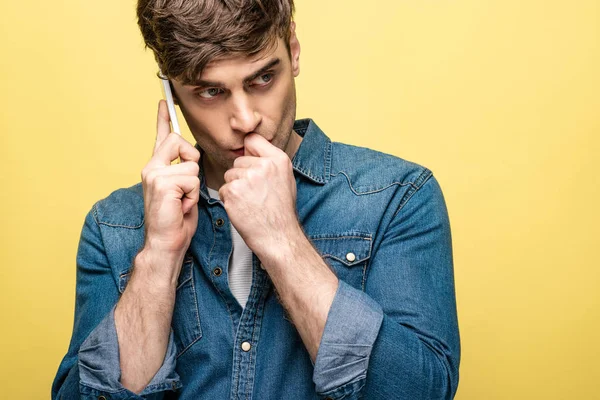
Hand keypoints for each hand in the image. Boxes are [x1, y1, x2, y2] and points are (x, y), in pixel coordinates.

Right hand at [140, 100, 200, 278]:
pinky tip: (181, 206)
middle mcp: (151, 167)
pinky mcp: (162, 183)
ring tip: (183, 201)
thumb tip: (192, 157)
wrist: (166, 242)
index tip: (164, 101)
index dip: (162, 119)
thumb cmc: (177, 220)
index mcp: (156, 167)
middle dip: (191, 160)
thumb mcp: (182, 191)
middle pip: (178, 141)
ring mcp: (154, 174)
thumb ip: (184, 172)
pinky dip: (192, 195)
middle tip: (186, 185)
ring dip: (194, 186)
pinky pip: (192, 179)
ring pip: (191, 164)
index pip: (160, 137)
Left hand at [219, 133, 300, 257]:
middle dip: (241, 175)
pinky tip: (243, 208)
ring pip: (229, 175)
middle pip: (238, 161)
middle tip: (255, 193)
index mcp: (278, 159)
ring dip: (234, 188)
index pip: (252, 139)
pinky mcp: (233, 191)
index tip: (249, 161)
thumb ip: (269, 161)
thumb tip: (250, 148)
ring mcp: (247, 178)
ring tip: (250, 202)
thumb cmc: (281, 211)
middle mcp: (263, 165)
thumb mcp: (285, 179)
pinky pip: (223, 189)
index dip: (248, 151)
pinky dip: (229, 200)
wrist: (278, 236)